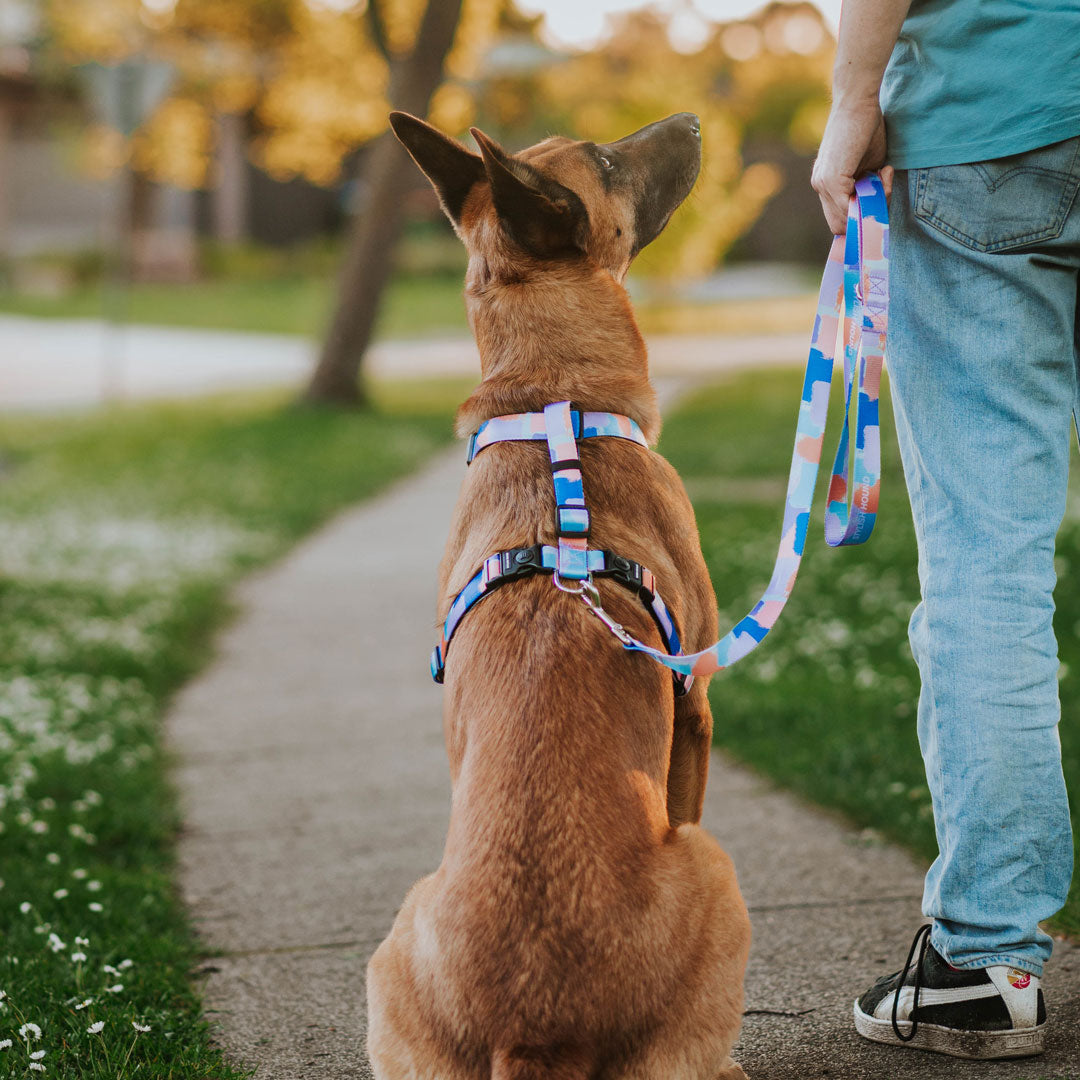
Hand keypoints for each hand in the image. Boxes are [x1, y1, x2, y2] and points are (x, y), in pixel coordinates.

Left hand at [812, 99, 893, 233]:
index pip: (838, 219)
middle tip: (886, 186)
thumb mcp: (870, 165)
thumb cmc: (867, 128)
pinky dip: (873, 196)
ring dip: (875, 203)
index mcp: (826, 184)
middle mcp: (820, 186)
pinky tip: (883, 173)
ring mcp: (823, 184)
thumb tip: (876, 206)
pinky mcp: (832, 180)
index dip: (860, 216)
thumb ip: (869, 187)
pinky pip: (851, 207)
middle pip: (840, 226)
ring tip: (886, 175)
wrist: (859, 100)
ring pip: (847, 219)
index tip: (881, 195)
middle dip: (868, 215)